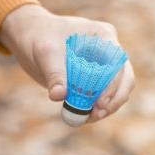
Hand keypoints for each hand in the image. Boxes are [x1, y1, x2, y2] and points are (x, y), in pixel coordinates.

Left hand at [0, 4, 134, 122]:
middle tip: (97, 114)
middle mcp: (108, 50)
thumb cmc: (39, 36)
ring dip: (107, 106)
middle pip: (124, 78)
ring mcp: (104, 65)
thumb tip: (59, 96)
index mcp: (103, 36)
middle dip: (114, 98)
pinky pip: (103, 95)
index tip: (99, 103)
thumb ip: (55, 74)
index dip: (113, 85)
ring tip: (88, 118)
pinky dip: (96, 107)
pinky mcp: (94, 78)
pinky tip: (83, 116)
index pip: (117, 63)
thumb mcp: (45, 53)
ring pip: (117, 89)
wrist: (29, 37)